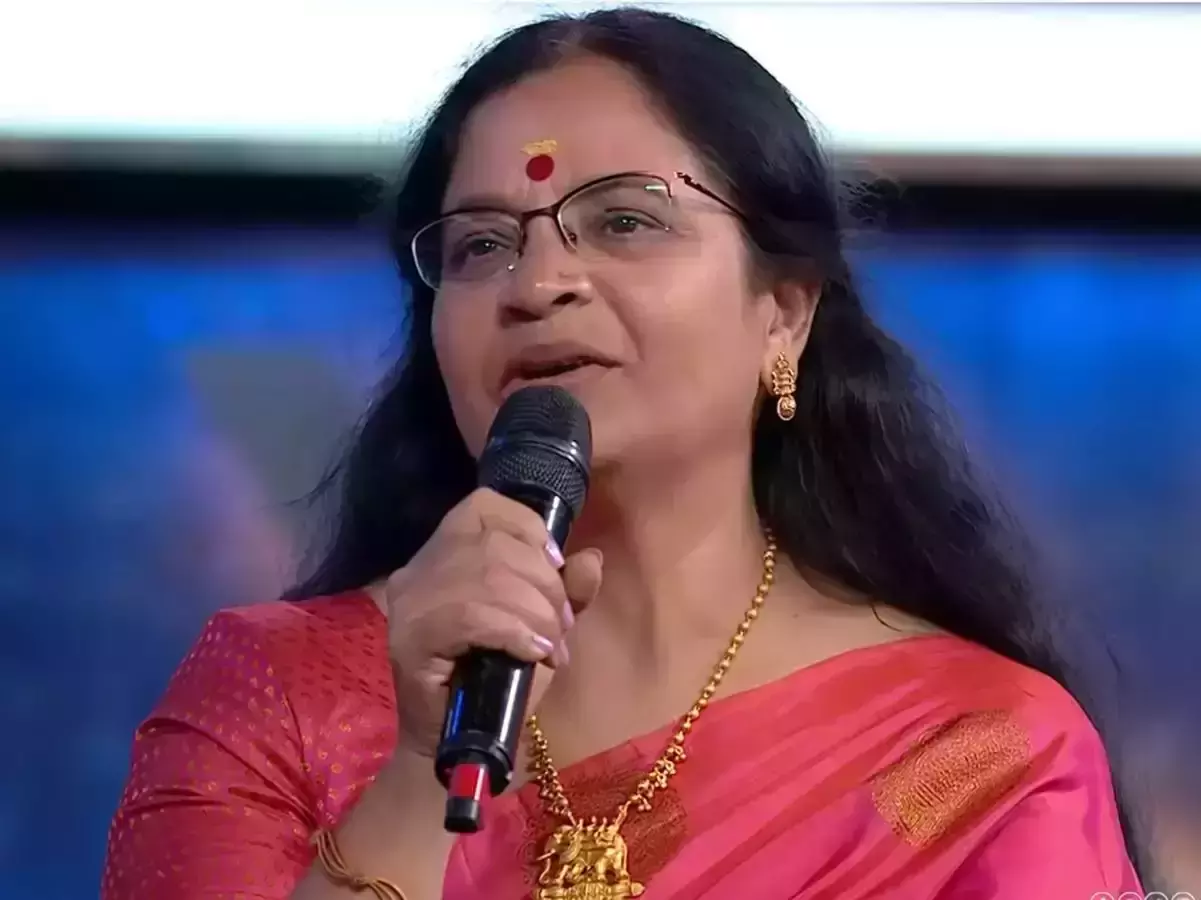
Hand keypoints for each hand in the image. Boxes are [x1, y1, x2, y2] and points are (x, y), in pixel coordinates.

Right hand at [383, 488, 602, 758]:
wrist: (457, 744)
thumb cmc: (498, 679)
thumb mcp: (542, 625)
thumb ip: (567, 591)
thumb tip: (591, 559)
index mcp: (446, 551)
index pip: (483, 506)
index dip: (528, 528)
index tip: (555, 567)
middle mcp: (420, 568)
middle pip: (493, 544)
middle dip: (544, 584)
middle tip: (559, 627)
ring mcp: (409, 603)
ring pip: (486, 578)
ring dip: (535, 611)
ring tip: (548, 645)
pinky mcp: (408, 640)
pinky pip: (471, 616)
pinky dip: (513, 631)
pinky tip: (531, 651)